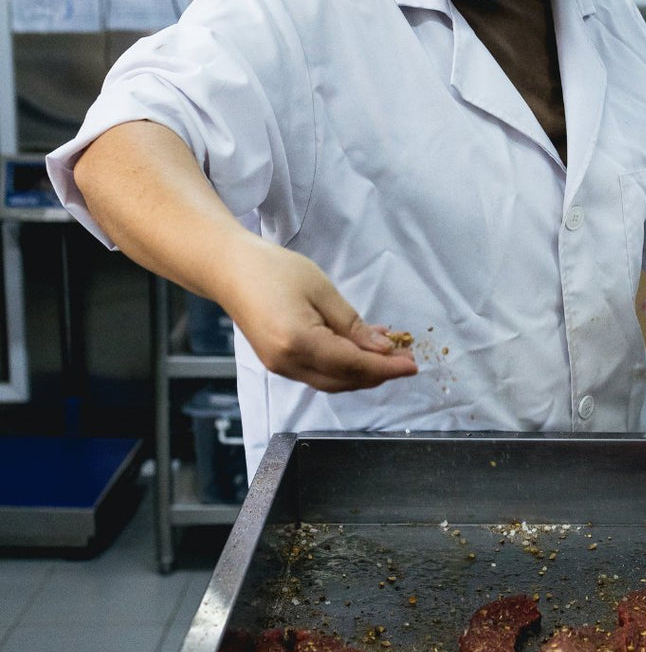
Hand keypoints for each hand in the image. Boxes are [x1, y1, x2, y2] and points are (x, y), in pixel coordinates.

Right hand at [220, 239, 417, 391]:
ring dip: (363, 372)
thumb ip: (353, 325)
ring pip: (333, 382)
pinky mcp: (279, 364)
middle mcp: (288, 363)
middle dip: (378, 373)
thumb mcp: (322, 290)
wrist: (227, 269)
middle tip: (405, 359)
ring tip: (388, 354)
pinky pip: (319, 373)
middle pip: (345, 381)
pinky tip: (360, 350)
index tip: (412, 365)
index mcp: (299, 343)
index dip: (387, 368)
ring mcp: (281, 367)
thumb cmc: (272, 270)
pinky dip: (344, 367)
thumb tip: (382, 349)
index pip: (354, 365)